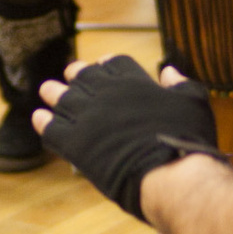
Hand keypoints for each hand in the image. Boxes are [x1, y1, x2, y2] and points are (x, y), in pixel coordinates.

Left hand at [32, 56, 222, 219]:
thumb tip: (169, 71)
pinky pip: (51, 128)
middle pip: (81, 76)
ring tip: (47, 92)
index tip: (99, 65)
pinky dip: (43, 122)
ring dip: (53, 93)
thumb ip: (179, 83)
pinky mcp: (74, 143)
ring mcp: (86, 116)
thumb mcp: (192, 101)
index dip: (104, 64)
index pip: (111, 63)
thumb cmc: (186, 137)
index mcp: (131, 79)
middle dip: (75, 74)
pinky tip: (40, 119)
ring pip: (61, 98)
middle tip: (69, 76)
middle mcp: (104, 92)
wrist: (168, 171)